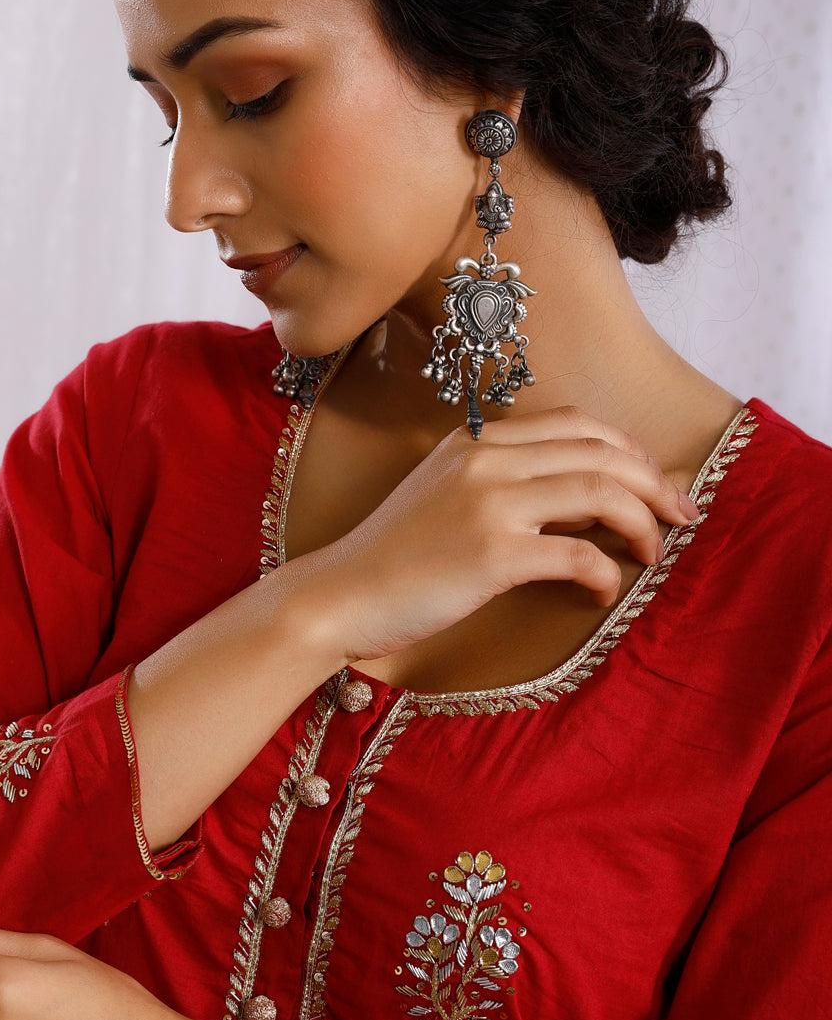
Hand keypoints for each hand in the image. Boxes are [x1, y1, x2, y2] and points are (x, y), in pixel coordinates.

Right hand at [288, 405, 701, 665]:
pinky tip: (601, 591)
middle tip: (681, 515)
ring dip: (642, 522)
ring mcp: (489, 505)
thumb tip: (580, 506)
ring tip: (652, 551)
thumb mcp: (444, 496)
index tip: (654, 481)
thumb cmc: (392, 559)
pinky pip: (579, 556)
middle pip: (602, 451)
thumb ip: (503, 485)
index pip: (576, 423)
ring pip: (601, 494)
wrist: (339, 595)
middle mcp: (486, 460)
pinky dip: (605, 574)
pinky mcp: (493, 555)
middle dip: (655, 482)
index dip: (629, 449)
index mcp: (476, 440)